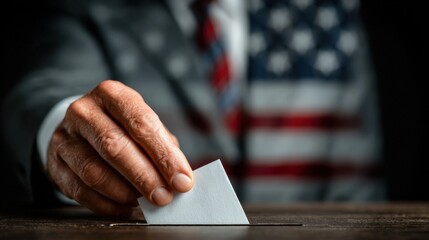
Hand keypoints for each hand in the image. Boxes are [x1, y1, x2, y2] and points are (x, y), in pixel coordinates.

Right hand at [46, 80, 192, 216]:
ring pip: (94, 171)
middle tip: (165, 197)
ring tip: (145, 202)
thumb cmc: (120, 126)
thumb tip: (180, 176)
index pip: (141, 123)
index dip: (163, 154)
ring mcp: (64, 137)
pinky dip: (107, 204)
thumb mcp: (141, 123)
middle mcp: (84, 111)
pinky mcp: (55, 163)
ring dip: (125, 192)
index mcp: (112, 94)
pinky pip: (80, 191)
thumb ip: (162, 145)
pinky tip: (126, 208)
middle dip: (145, 176)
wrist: (78, 129)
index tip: (182, 179)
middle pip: (115, 146)